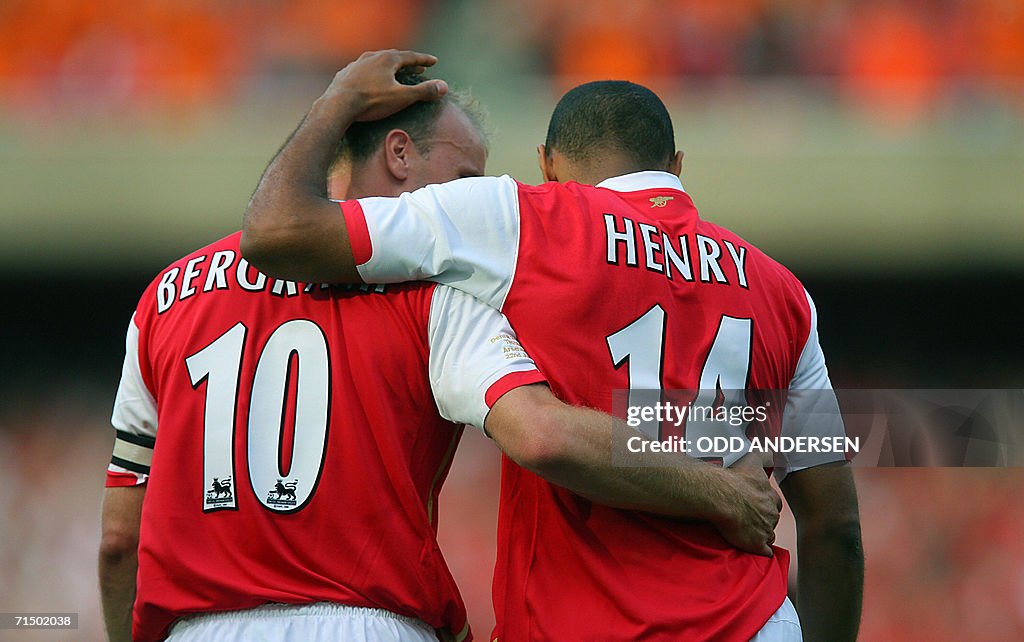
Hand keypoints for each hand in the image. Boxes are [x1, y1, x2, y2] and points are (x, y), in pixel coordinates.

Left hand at [323, 49, 447, 121]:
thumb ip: (423, 91)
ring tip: (394, 71)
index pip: (411, 57)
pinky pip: (363, 70)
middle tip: (418, 65)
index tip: (434, 61)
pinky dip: (372, 73)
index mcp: (387, 59)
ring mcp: (356, 64)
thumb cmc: (371, 101)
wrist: (338, 105)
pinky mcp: (345, 74)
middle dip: (407, 61)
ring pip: (376, 62)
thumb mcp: (402, 97)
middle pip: (394, 57)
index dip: (424, 59)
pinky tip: (371, 79)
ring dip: (388, 66)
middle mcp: (371, 57)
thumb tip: (444, 87)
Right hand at [713, 452, 780, 556]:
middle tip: (749, 518)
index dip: (765, 505)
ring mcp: (765, 530)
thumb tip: (772, 453)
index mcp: (771, 496)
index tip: (755, 505)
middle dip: (764, 520)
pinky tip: (753, 548)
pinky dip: (761, 550)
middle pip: (772, 520)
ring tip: (747, 533)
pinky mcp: (757, 544)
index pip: (774, 503)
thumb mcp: (752, 460)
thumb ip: (764, 455)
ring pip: (768, 535)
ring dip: (761, 535)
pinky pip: (764, 551)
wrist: (720, 495)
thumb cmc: (734, 478)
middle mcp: (771, 514)